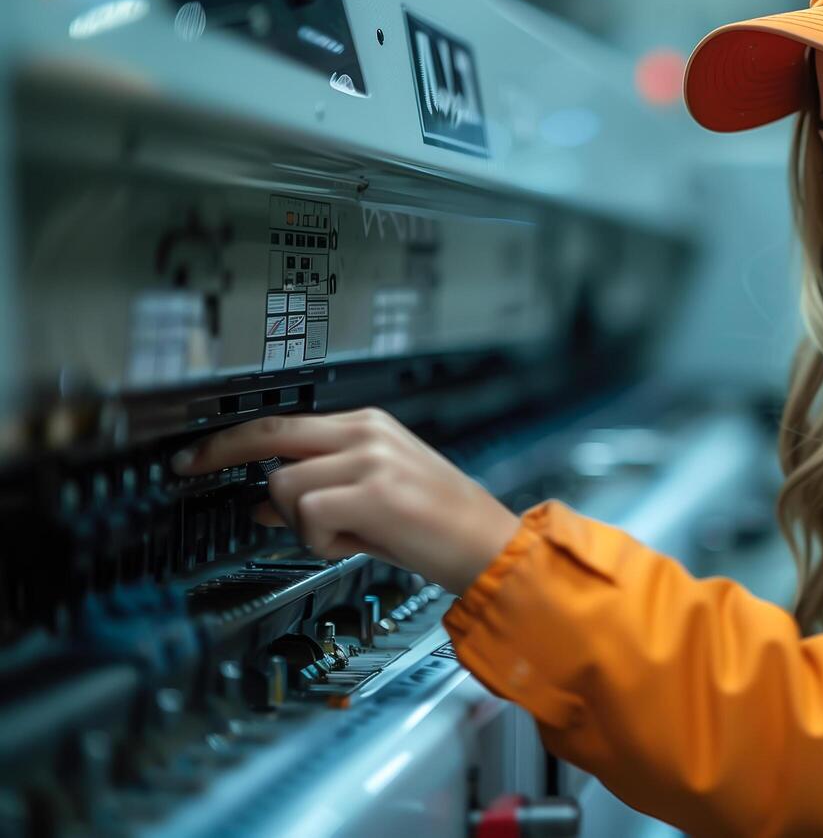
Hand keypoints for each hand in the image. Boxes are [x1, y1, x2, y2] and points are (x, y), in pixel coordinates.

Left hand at [170, 407, 520, 592]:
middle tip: (186, 468)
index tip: (195, 454)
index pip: (283, 422)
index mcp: (369, 427)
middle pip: (270, 435)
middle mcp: (367, 433)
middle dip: (219, 453)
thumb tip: (262, 503)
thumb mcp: (370, 503)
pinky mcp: (375, 491)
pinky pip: (308, 515)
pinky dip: (320, 541)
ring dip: (301, 524)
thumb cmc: (437, 528)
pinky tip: (355, 543)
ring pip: (285, 486)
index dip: (231, 439)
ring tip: (344, 536)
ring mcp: (371, 459)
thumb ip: (319, 494)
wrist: (489, 546)